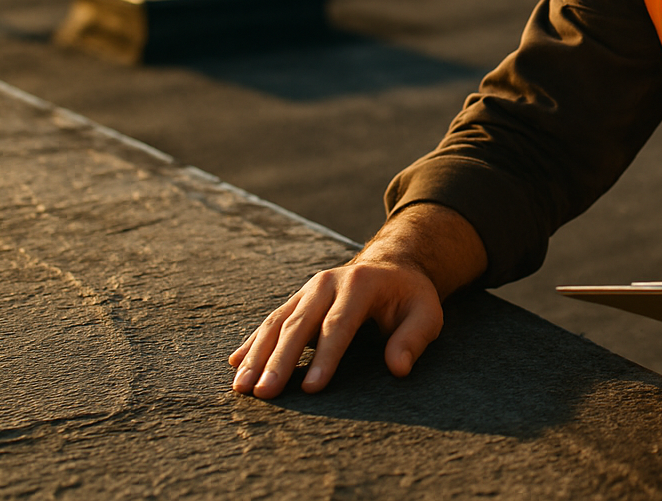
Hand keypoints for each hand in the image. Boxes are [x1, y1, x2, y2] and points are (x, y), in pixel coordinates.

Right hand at [229, 203, 486, 398]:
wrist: (392, 267)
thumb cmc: (410, 297)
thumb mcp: (426, 313)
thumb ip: (413, 338)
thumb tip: (398, 368)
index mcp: (360, 284)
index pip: (339, 325)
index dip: (325, 357)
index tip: (312, 388)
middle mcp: (328, 283)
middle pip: (299, 325)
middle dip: (280, 361)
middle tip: (264, 394)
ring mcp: (308, 290)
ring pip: (277, 323)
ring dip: (257, 355)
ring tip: (241, 387)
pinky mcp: (297, 300)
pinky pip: (271, 321)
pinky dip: (252, 343)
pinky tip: (235, 363)